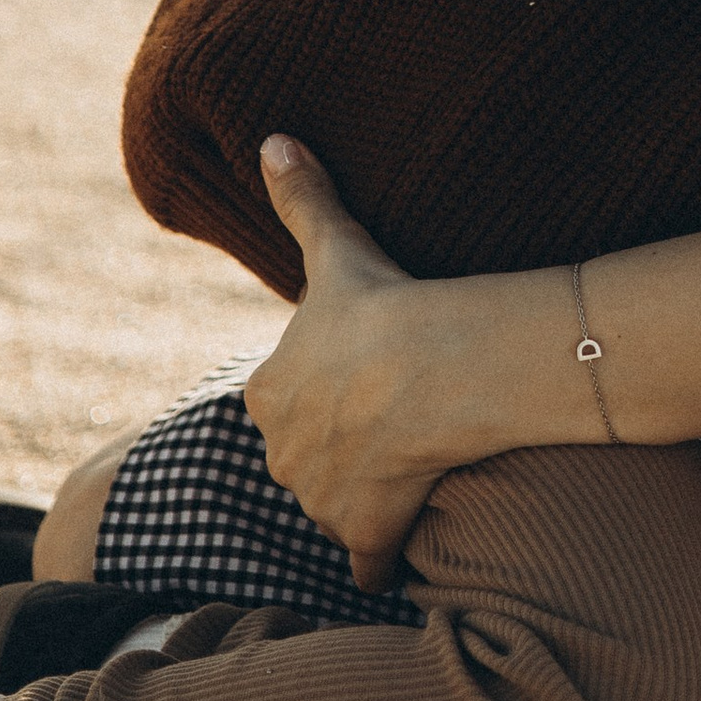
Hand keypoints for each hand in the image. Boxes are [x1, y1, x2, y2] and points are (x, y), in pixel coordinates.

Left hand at [241, 140, 508, 592]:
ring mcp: (322, 501)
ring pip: (334, 505)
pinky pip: (366, 560)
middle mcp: (283, 454)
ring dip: (362, 496)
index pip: (287, 400)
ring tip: (411, 464)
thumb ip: (302, 199)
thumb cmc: (381, 304)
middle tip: (392, 419)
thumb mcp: (334, 248)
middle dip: (340, 446)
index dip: (327, 388)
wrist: (433, 368)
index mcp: (268, 393)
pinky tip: (404, 546)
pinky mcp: (364, 534)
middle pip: (309, 455)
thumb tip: (272, 140)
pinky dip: (380, 557)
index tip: (363, 377)